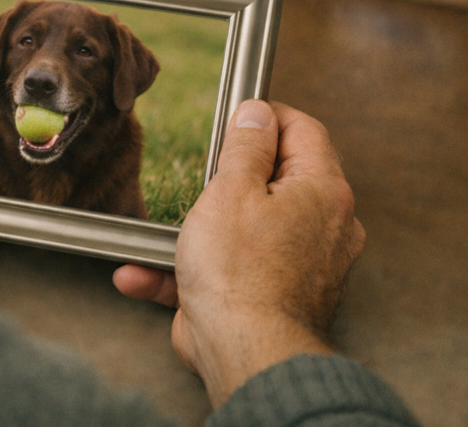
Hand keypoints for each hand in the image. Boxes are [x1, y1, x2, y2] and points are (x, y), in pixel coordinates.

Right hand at [114, 101, 364, 406]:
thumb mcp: (231, 190)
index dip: (267, 118)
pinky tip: (144, 272)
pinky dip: (189, 271)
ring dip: (197, 232)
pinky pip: (229, 271)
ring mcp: (300, 264)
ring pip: (245, 229)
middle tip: (203, 176)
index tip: (237, 119)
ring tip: (163, 235)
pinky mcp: (272, 296)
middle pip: (277, 179)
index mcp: (323, 192)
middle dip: (229, 178)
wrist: (245, 353)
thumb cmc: (241, 274)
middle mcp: (323, 226)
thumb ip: (246, 147)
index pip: (304, 131)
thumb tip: (258, 114)